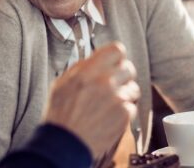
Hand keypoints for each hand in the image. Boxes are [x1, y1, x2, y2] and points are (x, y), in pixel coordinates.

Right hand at [43, 42, 139, 157]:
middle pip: (129, 68)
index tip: (115, 63)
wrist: (65, 143)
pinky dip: (123, 112)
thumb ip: (82, 68)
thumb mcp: (62, 83)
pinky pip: (132, 106)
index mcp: (89, 71)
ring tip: (109, 104)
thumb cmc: (61, 115)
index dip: (117, 57)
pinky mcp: (124, 115)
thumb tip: (94, 60)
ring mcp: (117, 98)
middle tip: (113, 85)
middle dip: (122, 76)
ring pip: (133, 88)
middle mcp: (105, 81)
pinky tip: (109, 116)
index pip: (117, 50)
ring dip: (124, 94)